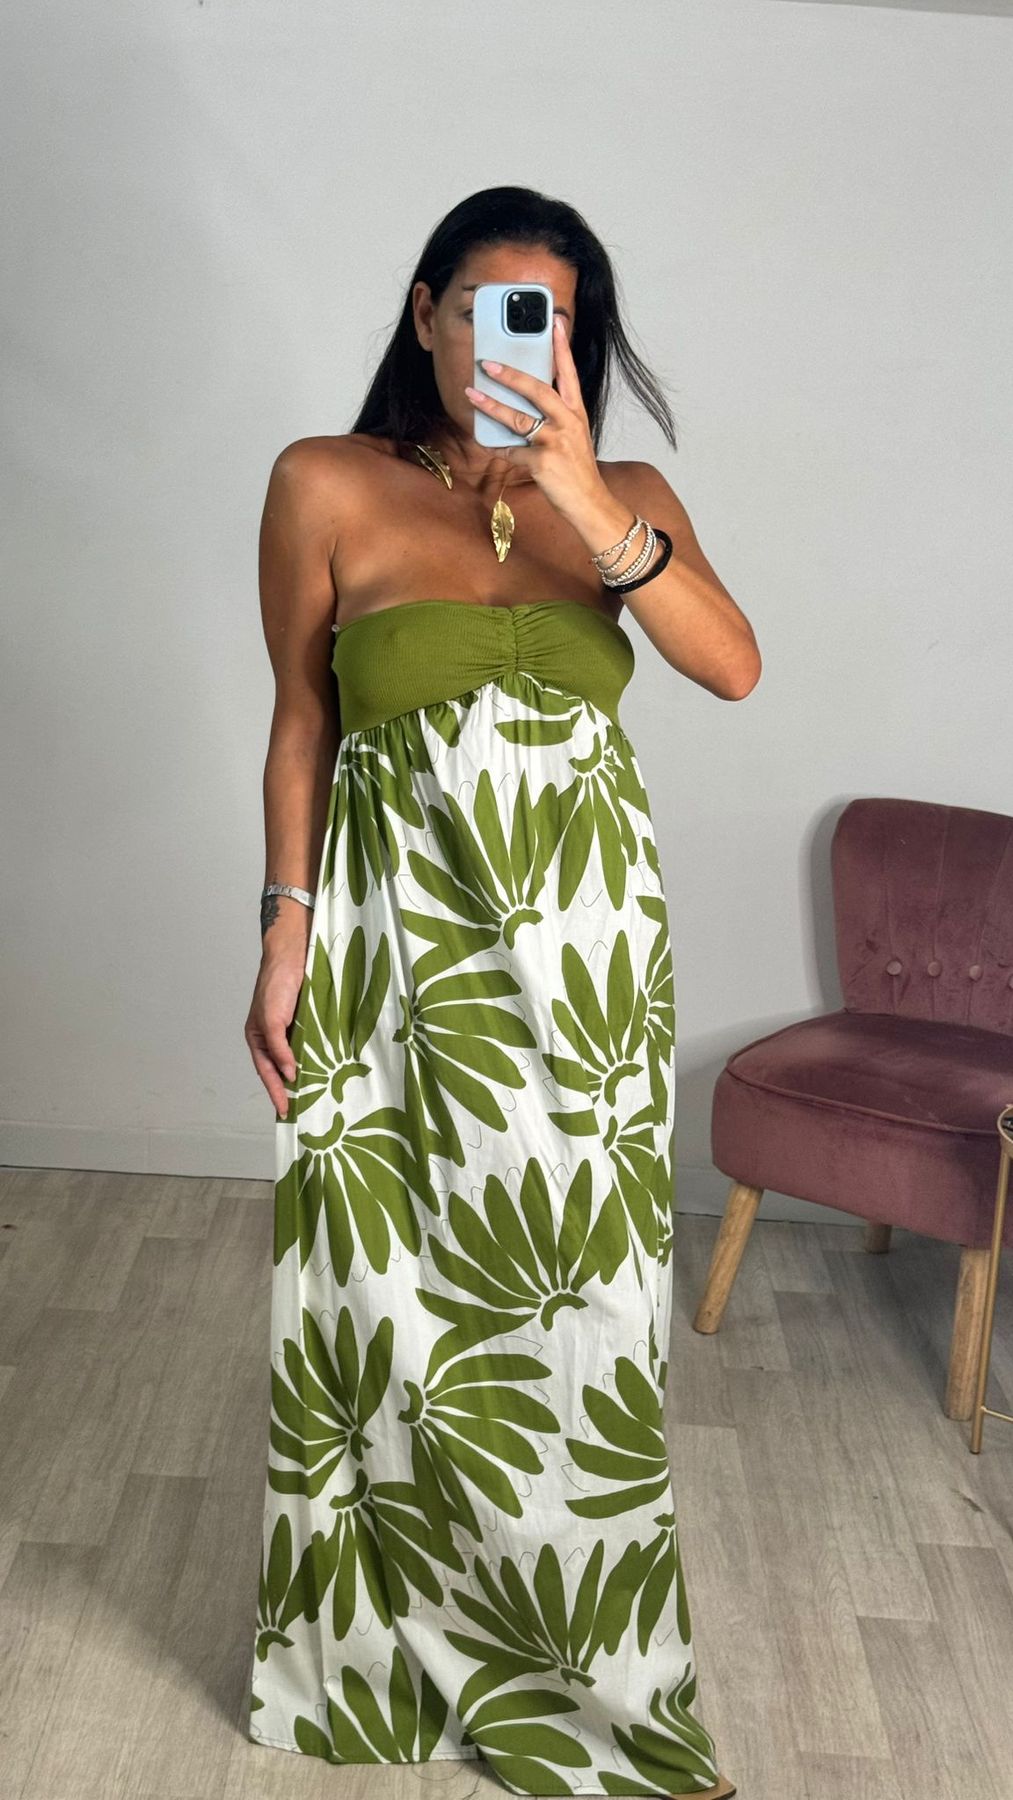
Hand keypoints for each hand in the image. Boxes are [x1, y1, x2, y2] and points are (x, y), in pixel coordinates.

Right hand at [244, 951, 304, 1118]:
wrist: (293, 955)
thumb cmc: (275, 985)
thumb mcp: (271, 1019)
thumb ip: (278, 1047)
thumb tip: (288, 1074)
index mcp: (258, 1037)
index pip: (266, 1071)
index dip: (275, 1091)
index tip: (284, 1112)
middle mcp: (274, 1037)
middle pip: (281, 1069)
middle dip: (289, 1089)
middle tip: (301, 1111)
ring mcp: (291, 1030)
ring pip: (297, 1059)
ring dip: (305, 1076)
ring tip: (315, 1098)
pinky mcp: (308, 1022)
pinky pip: (311, 1046)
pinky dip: (317, 1059)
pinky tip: (326, 1071)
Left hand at [464, 316, 604, 522]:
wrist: (589, 502)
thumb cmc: (578, 469)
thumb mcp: (574, 437)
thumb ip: (556, 417)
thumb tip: (525, 403)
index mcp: (576, 413)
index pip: (569, 373)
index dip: (561, 347)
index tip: (554, 322)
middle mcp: (568, 422)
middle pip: (538, 390)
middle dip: (510, 374)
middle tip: (487, 363)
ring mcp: (555, 442)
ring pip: (518, 418)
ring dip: (491, 405)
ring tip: (472, 394)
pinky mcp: (542, 462)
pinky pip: (511, 450)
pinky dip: (497, 446)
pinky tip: (485, 440)